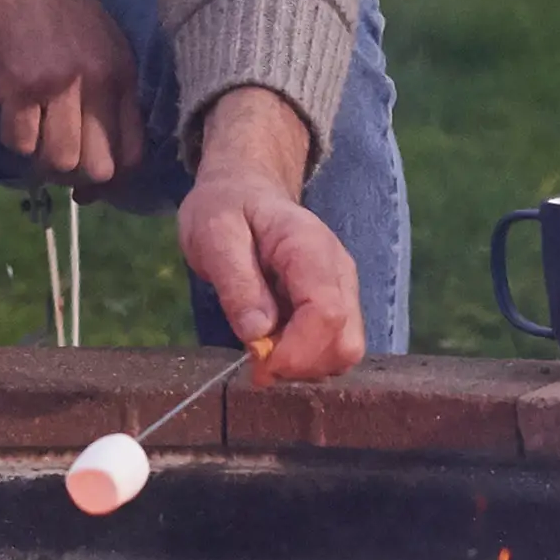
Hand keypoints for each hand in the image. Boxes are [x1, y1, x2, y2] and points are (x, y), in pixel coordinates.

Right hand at [0, 0, 141, 185]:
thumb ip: (107, 93)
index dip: (113, 180)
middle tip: (55, 163)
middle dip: (75, 177)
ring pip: (59, 160)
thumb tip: (106, 160)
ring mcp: (60, 84)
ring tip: (31, 135)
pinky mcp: (20, 86)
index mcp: (122, 72)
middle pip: (98, 165)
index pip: (133, 150)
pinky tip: (10, 115)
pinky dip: (13, 138)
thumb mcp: (98, 42)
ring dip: (41, 160)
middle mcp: (99, 81)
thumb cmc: (50, 9)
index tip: (91, 188)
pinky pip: (20, 142)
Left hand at [177, 86, 362, 383]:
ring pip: (345, 351)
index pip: (327, 313)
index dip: (296, 352)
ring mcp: (343, 289)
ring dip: (304, 367)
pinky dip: (306, 360)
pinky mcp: (337, 306)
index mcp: (310, 247)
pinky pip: (334, 348)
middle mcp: (339, 271)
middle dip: (301, 365)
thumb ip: (235, 281)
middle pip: (345, 341)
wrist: (244, 192)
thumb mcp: (213, 235)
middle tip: (256, 362)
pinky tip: (275, 346)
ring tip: (263, 352)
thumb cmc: (226, 209)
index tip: (258, 365)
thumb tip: (257, 333)